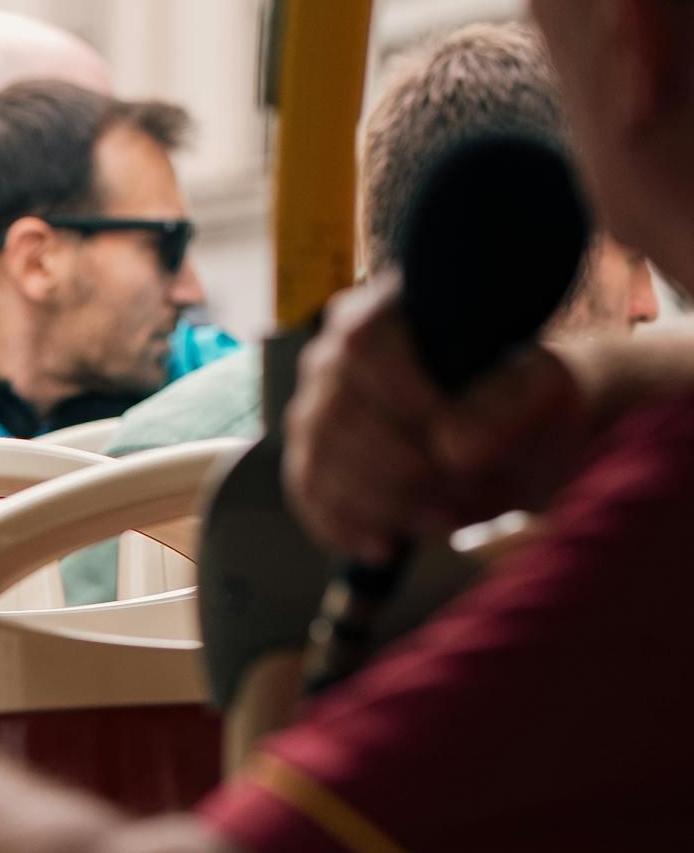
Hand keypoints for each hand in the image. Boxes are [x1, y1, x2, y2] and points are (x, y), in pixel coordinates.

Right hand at [285, 274, 593, 562]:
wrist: (519, 435)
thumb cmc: (532, 400)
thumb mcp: (544, 394)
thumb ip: (509, 406)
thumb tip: (451, 445)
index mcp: (391, 309)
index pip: (363, 340)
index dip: (398, 392)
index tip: (447, 437)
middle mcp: (337, 353)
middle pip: (333, 412)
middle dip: (395, 469)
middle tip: (453, 494)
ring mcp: (316, 407)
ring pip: (317, 459)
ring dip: (378, 503)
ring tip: (439, 518)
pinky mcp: (312, 457)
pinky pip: (307, 494)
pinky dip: (344, 527)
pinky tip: (387, 543)